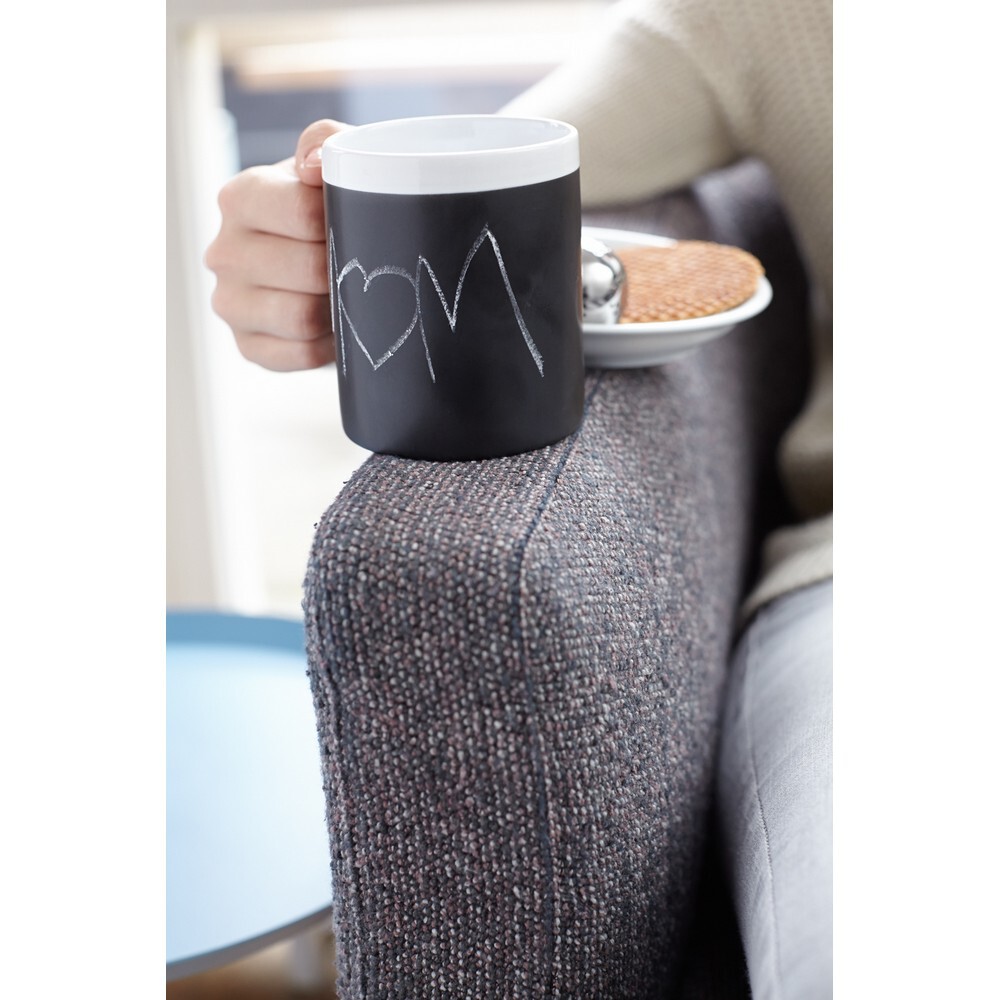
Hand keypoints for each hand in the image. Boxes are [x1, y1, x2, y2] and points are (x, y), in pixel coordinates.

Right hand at [204, 119, 349, 370]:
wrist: (326, 264)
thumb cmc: (332, 208)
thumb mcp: (335, 163)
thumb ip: (327, 142)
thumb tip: (313, 166)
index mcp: (240, 197)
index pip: (301, 212)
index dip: (343, 223)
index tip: (361, 224)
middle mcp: (223, 250)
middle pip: (306, 270)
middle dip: (344, 270)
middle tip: (363, 267)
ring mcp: (230, 303)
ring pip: (301, 317)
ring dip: (337, 309)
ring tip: (350, 295)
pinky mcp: (247, 347)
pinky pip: (300, 354)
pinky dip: (328, 345)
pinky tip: (336, 327)